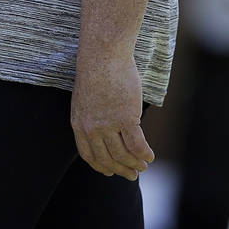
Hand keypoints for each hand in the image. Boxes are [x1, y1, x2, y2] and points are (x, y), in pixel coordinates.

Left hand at [70, 50, 153, 179]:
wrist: (102, 54)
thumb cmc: (96, 71)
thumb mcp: (85, 98)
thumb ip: (90, 117)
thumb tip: (103, 133)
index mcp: (78, 122)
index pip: (88, 155)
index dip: (101, 166)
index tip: (110, 172)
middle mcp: (91, 127)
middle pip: (107, 159)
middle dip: (121, 170)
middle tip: (133, 174)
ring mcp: (108, 124)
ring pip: (123, 155)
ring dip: (135, 164)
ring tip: (144, 165)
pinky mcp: (126, 118)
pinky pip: (137, 145)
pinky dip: (145, 154)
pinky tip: (150, 155)